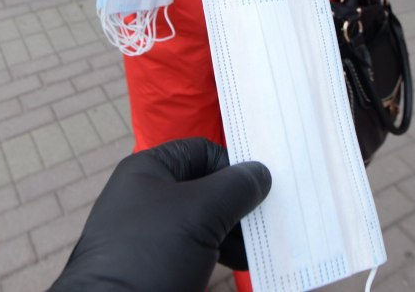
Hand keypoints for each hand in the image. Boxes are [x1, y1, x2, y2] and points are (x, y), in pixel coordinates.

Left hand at [48, 138, 270, 291]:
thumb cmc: (151, 252)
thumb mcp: (199, 212)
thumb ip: (234, 187)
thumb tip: (260, 173)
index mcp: (149, 170)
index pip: (201, 151)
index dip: (231, 165)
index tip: (259, 189)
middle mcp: (149, 196)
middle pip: (206, 186)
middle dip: (237, 203)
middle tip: (265, 220)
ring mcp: (154, 232)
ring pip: (205, 220)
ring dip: (234, 231)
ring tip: (256, 247)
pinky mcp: (160, 263)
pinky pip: (198, 247)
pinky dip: (222, 252)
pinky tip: (242, 262)